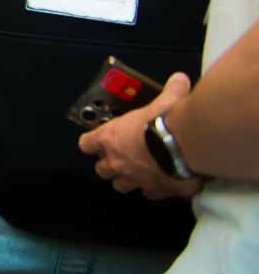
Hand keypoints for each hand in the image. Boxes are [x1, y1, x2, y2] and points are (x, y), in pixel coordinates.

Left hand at [79, 72, 200, 199]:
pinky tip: (164, 181)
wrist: (186, 147)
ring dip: (128, 180)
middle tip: (122, 157)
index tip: (96, 141)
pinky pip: (150, 194)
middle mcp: (119, 161)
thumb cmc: (166, 123)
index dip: (91, 143)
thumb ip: (171, 90)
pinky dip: (156, 189)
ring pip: (121, 186)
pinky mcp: (157, 191)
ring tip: (140, 172)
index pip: (87, 144)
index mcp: (111, 138)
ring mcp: (136, 179)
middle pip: (102, 170)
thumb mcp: (166, 101)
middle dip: (109, 165)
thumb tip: (179, 79)